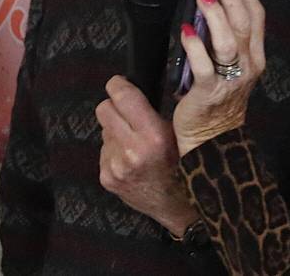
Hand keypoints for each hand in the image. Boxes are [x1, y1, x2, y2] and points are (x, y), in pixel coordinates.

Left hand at [95, 76, 198, 235]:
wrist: (178, 208)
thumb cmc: (186, 165)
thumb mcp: (180, 134)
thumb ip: (155, 112)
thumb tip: (135, 89)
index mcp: (154, 136)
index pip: (123, 98)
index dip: (117, 85)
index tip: (119, 82)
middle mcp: (131, 151)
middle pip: (103, 110)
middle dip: (113, 106)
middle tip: (126, 110)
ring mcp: (115, 166)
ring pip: (104, 130)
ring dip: (116, 130)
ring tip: (135, 141)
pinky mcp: (107, 178)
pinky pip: (104, 150)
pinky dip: (115, 149)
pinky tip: (130, 159)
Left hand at [173, 0, 265, 155]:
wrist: (212, 139)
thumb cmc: (217, 98)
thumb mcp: (230, 63)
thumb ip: (225, 34)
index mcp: (255, 54)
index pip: (256, 14)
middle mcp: (248, 65)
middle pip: (244, 21)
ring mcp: (230, 80)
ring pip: (228, 41)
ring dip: (215, 13)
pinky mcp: (208, 93)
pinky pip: (203, 66)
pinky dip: (195, 46)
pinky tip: (187, 30)